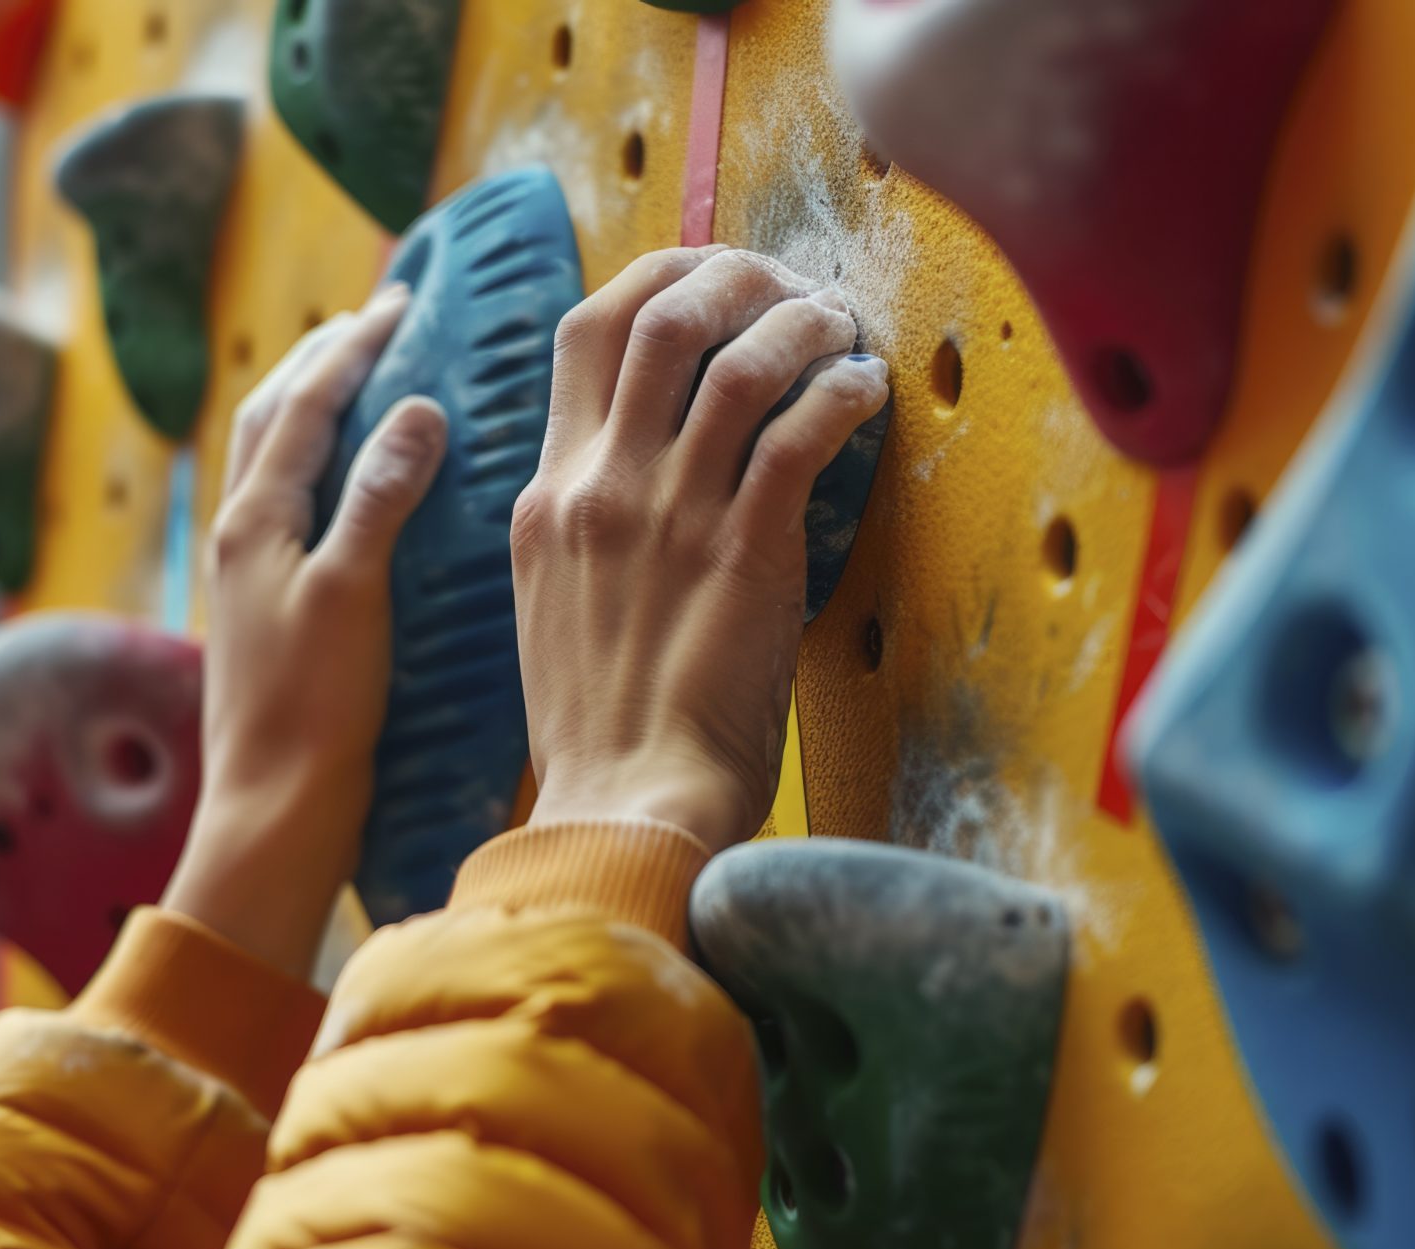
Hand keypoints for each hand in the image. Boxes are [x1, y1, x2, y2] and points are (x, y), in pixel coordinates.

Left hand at [161, 284, 446, 977]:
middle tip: (375, 322)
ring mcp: (245, 573)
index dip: (354, 347)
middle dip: (321, 360)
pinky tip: (350, 483)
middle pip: (271, 417)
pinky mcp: (262, 609)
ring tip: (359, 381)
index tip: (402, 302)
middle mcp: (238, 536)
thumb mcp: (355, 593)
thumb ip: (380, 498)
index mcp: (255, 520)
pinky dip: (316, 465)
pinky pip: (285, 504)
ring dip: (310, 407)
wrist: (273, 813)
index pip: (304, 402)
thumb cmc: (315, 710)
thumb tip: (415, 410)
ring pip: (269, 460)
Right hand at [512, 248, 891, 851]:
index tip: (710, 278)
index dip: (657, 280)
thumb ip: (584, 532)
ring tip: (840, 327)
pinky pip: (800, 432)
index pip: (585, 335)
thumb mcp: (555, 608)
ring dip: (801, 322)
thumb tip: (634, 483)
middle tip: (789, 284)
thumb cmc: (602, 732)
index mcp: (547, 498)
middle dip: (734, 273)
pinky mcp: (742, 552)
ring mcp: (667, 515)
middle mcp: (599, 486)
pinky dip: (841, 393)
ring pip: (737, 357)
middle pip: (658, 314)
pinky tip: (867, 392)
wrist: (624, 809)